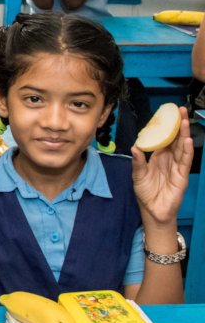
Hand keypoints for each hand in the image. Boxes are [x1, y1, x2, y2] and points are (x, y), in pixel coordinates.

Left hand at [131, 108, 192, 227]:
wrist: (152, 211)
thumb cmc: (145, 192)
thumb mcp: (138, 175)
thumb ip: (138, 161)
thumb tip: (135, 146)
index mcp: (158, 157)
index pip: (164, 139)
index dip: (166, 127)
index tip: (167, 114)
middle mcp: (169, 160)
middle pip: (175, 140)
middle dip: (178, 126)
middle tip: (180, 110)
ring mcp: (177, 167)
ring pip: (182, 148)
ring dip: (183, 134)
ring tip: (184, 122)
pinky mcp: (181, 176)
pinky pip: (184, 162)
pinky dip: (186, 151)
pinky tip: (187, 141)